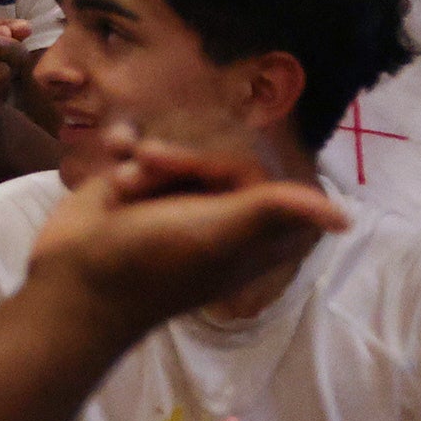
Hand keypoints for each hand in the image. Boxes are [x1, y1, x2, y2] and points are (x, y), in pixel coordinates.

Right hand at [25, 126, 348, 337]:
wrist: (75, 277)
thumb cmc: (151, 261)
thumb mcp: (218, 235)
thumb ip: (275, 213)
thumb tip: (346, 218)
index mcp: (254, 230)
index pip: (265, 170)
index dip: (234, 162)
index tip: (208, 173)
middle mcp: (220, 211)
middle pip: (219, 150)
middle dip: (180, 154)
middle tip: (151, 166)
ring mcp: (177, 198)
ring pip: (178, 144)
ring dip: (148, 155)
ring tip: (125, 180)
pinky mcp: (138, 187)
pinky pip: (142, 143)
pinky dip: (125, 146)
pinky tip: (113, 154)